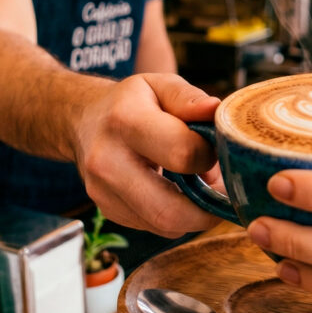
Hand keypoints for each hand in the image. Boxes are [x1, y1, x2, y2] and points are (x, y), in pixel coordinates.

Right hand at [73, 73, 221, 236]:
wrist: (84, 120)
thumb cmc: (132, 101)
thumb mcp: (160, 84)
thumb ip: (189, 98)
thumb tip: (216, 111)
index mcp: (125, 121)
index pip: (182, 153)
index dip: (209, 155)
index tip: (216, 149)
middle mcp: (107, 162)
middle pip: (169, 209)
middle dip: (208, 209)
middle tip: (227, 193)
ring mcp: (103, 192)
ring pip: (164, 225)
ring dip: (195, 216)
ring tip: (204, 189)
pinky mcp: (107, 211)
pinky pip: (154, 227)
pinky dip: (176, 217)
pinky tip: (179, 193)